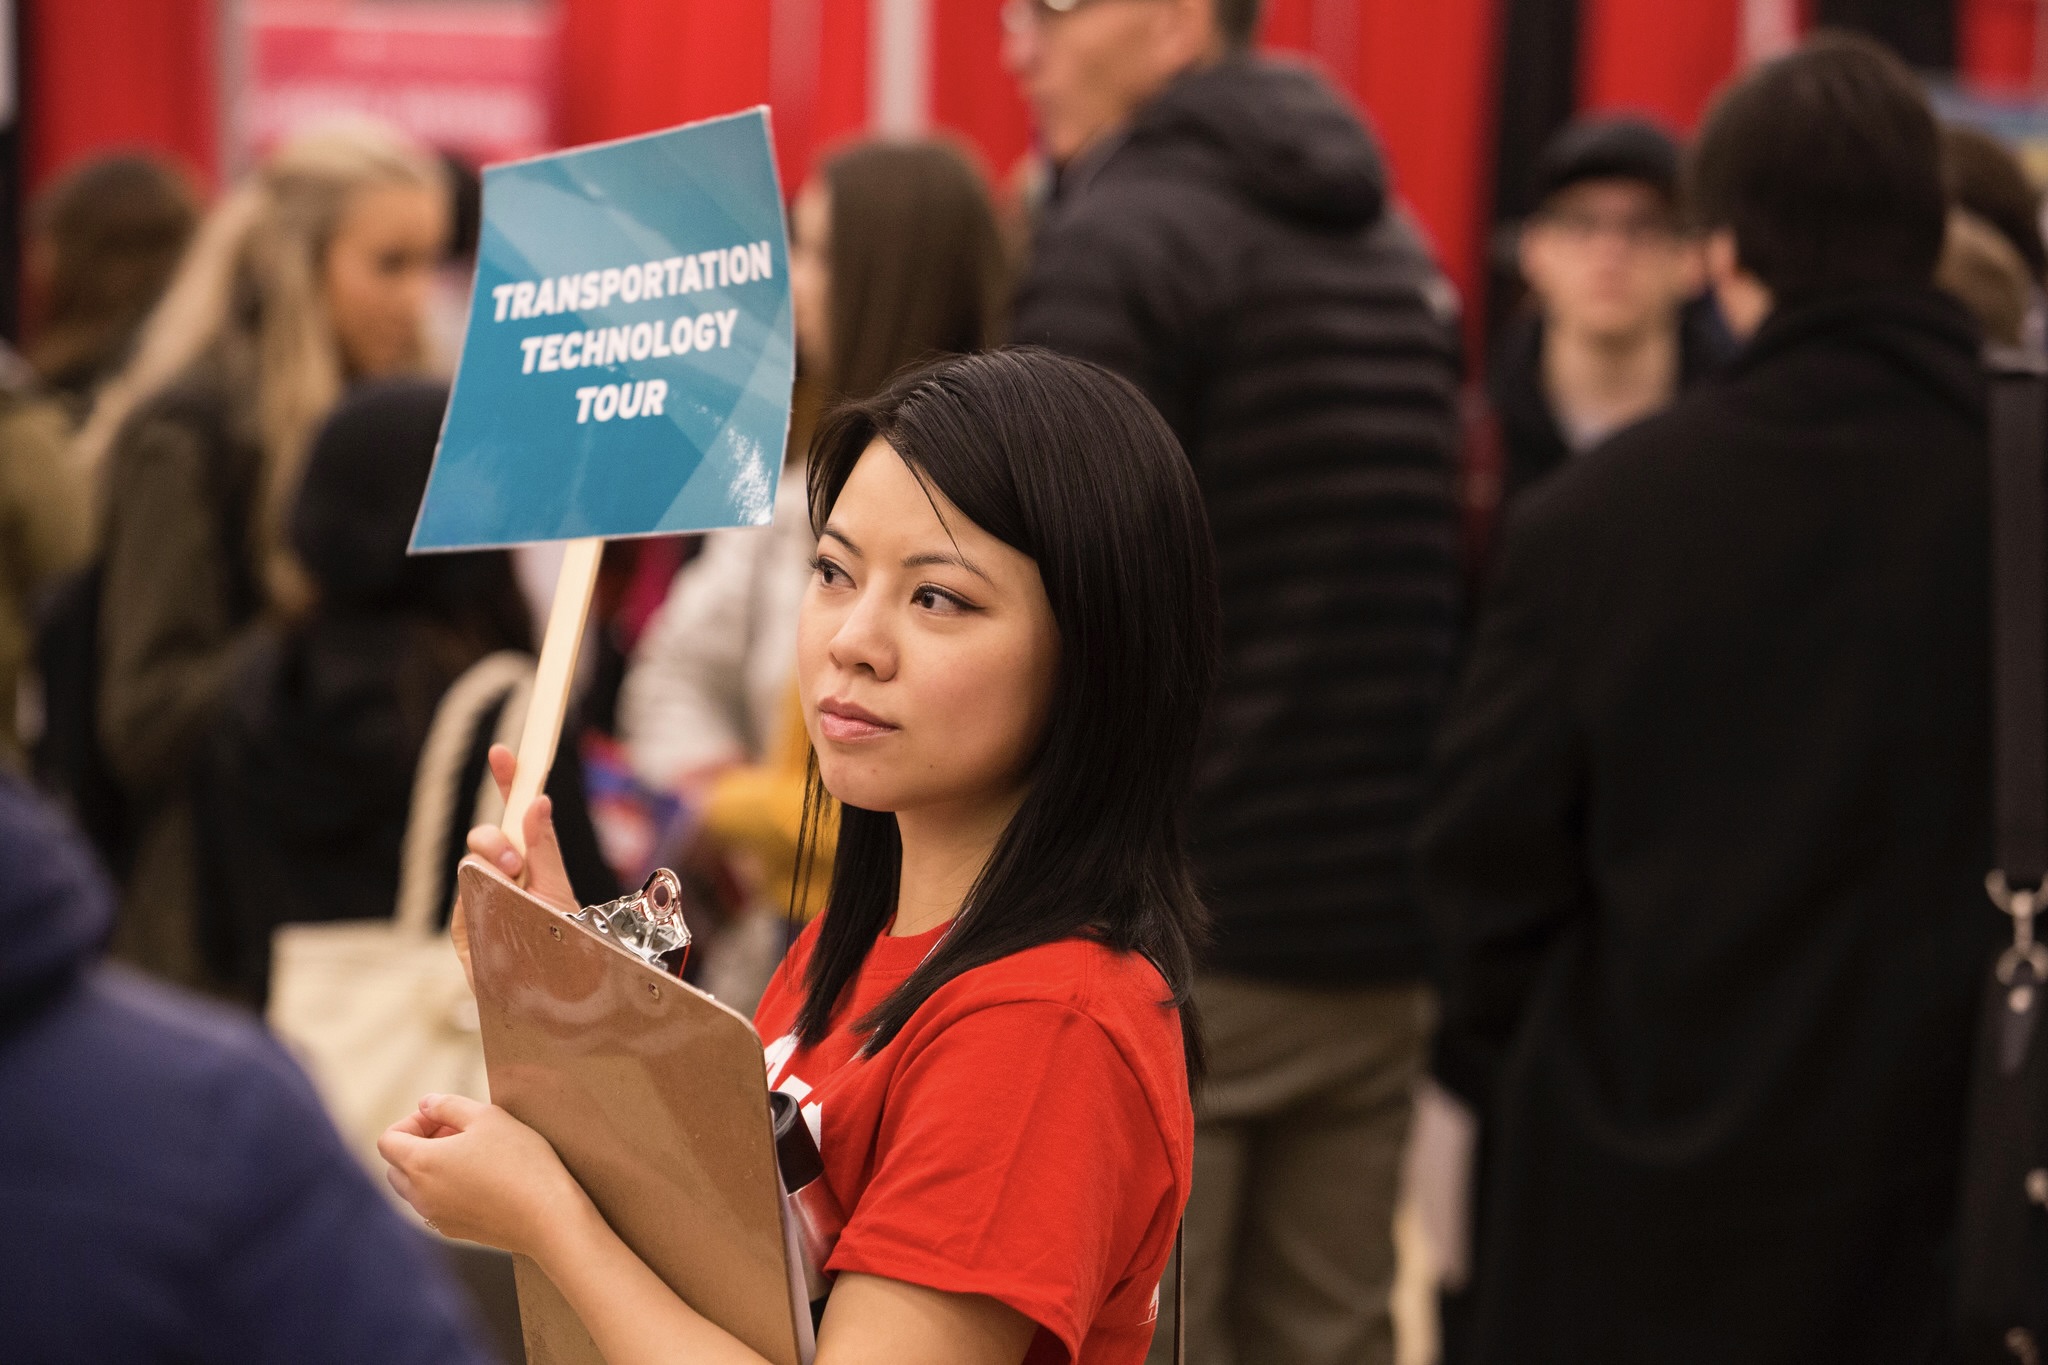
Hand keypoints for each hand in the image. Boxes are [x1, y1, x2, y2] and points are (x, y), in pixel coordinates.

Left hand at [379, 1093, 593, 1257]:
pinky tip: (482, 1180)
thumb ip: (448, 1105)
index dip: (412, 1122)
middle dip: (419, 1144)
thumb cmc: (519, 1161)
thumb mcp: (487, 1117)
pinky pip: (434, 1206)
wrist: (548, 1216)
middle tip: (457, 1132)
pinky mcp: (454, 1231)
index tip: (444, 1117)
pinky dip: (445, 1190)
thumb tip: (425, 1104)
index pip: (388, 1140)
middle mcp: (419, 1195)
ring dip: (431, 1168)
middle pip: (396, 1166)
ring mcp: (435, 1217)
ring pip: (414, 1188)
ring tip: (471, 1155)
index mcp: (421, 1164)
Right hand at [452, 743, 581, 984]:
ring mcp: (480, 900)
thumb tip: (538, 801)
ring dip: (491, 872)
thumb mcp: (558, 893)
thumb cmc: (563, 946)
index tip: (503, 752)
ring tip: (515, 894)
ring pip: (471, 865)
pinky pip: (464, 900)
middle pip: (484, 837)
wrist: (555, 999)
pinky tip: (497, 914)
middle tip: (513, 862)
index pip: (513, 816)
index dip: (508, 782)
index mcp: (528, 863)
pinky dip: (481, 901)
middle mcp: (501, 877)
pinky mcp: (464, 928)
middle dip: (494, 839)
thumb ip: (544, 850)